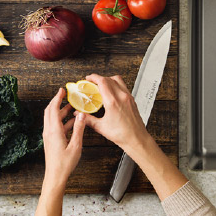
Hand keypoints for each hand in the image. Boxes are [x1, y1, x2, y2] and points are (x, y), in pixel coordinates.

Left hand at [33, 87, 84, 215]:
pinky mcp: (51, 140)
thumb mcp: (76, 145)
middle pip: (50, 112)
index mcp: (54, 131)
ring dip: (61, 111)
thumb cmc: (65, 163)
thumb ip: (79, 128)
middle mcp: (49, 131)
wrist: (55, 176)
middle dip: (58, 102)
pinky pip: (56, 126)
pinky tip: (73, 121)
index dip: (57, 98)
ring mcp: (49, 136)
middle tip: (67, 95)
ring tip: (73, 107)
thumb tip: (80, 114)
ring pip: (53, 118)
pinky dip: (63, 120)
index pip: (53, 109)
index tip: (62, 90)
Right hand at [82, 73, 186, 200]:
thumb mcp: (101, 127)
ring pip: (118, 81)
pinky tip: (110, 93)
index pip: (103, 82)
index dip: (94, 77)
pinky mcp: (132, 100)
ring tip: (101, 86)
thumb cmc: (122, 134)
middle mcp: (122, 97)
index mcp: (113, 102)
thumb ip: (88, 119)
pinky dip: (116, 86)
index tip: (88, 78)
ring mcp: (129, 97)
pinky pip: (123, 87)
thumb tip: (79, 114)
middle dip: (99, 78)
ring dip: (109, 80)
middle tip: (92, 83)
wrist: (137, 138)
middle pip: (110, 79)